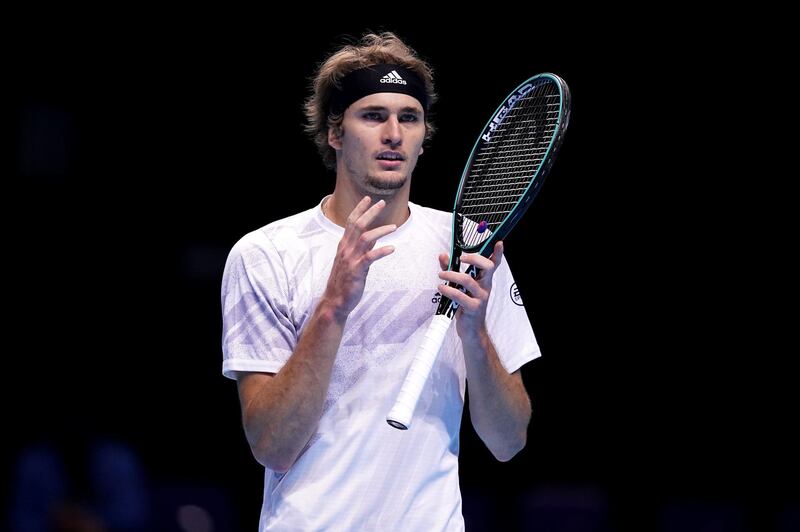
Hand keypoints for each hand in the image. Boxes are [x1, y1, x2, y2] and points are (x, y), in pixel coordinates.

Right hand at [323, 197, 396, 320]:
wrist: (335, 301)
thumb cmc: (344, 281)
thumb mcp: (351, 260)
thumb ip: (361, 248)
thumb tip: (373, 237)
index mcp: (343, 245)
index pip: (350, 222)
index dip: (359, 209)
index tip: (368, 198)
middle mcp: (346, 249)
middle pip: (358, 225)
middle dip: (370, 212)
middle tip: (382, 203)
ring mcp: (351, 259)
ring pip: (366, 238)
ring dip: (381, 230)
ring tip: (394, 227)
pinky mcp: (357, 270)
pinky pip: (370, 257)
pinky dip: (382, 251)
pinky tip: (392, 248)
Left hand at [437, 241, 503, 339]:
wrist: (471, 330)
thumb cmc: (466, 306)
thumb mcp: (459, 286)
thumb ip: (451, 270)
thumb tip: (443, 255)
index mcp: (484, 280)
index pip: (493, 264)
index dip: (497, 253)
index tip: (498, 242)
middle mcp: (485, 287)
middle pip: (487, 267)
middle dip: (475, 258)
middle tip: (461, 257)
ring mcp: (481, 297)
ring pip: (468, 280)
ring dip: (452, 274)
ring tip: (441, 275)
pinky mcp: (473, 308)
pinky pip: (460, 296)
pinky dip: (448, 290)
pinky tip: (441, 288)